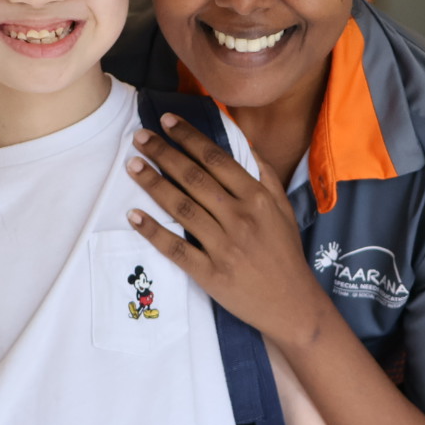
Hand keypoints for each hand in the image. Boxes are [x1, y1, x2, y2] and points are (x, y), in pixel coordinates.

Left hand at [125, 113, 329, 350]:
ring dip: (153, 184)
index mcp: (257, 198)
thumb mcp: (283, 208)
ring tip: (132, 166)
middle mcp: (240, 218)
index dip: (189, 137)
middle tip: (139, 136)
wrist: (291, 303)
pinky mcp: (210, 273)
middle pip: (194, 177)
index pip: (216, 158)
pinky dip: (153, 231)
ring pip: (182, 207)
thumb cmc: (284, 252)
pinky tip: (134, 216)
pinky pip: (176, 248)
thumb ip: (264, 174)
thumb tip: (243, 142)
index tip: (167, 121)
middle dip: (163, 153)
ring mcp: (224, 246)